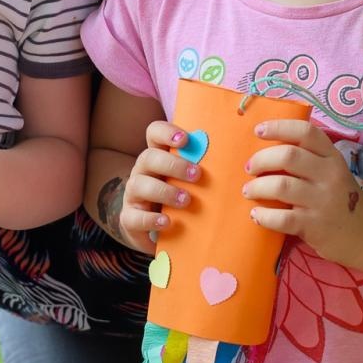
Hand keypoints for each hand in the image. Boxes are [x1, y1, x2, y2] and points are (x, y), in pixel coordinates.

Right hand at [117, 121, 196, 252]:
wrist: (156, 230)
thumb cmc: (178, 198)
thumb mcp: (188, 181)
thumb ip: (201, 168)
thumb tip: (233, 160)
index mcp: (157, 156)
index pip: (154, 133)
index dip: (166, 132)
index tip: (186, 140)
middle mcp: (142, 171)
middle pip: (149, 157)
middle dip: (173, 164)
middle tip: (197, 175)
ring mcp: (133, 194)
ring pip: (139, 184)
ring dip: (165, 191)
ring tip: (186, 200)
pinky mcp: (129, 218)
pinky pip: (133, 217)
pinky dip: (151, 219)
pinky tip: (167, 222)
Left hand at [243, 120, 362, 265]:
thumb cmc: (339, 198)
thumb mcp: (331, 171)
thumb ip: (308, 158)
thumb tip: (265, 147)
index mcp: (331, 156)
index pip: (305, 132)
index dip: (279, 127)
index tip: (258, 130)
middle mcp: (329, 175)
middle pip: (288, 156)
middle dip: (261, 160)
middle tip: (250, 168)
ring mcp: (323, 201)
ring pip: (281, 186)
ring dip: (257, 187)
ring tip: (248, 191)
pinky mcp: (315, 226)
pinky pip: (282, 218)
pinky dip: (264, 216)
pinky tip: (256, 215)